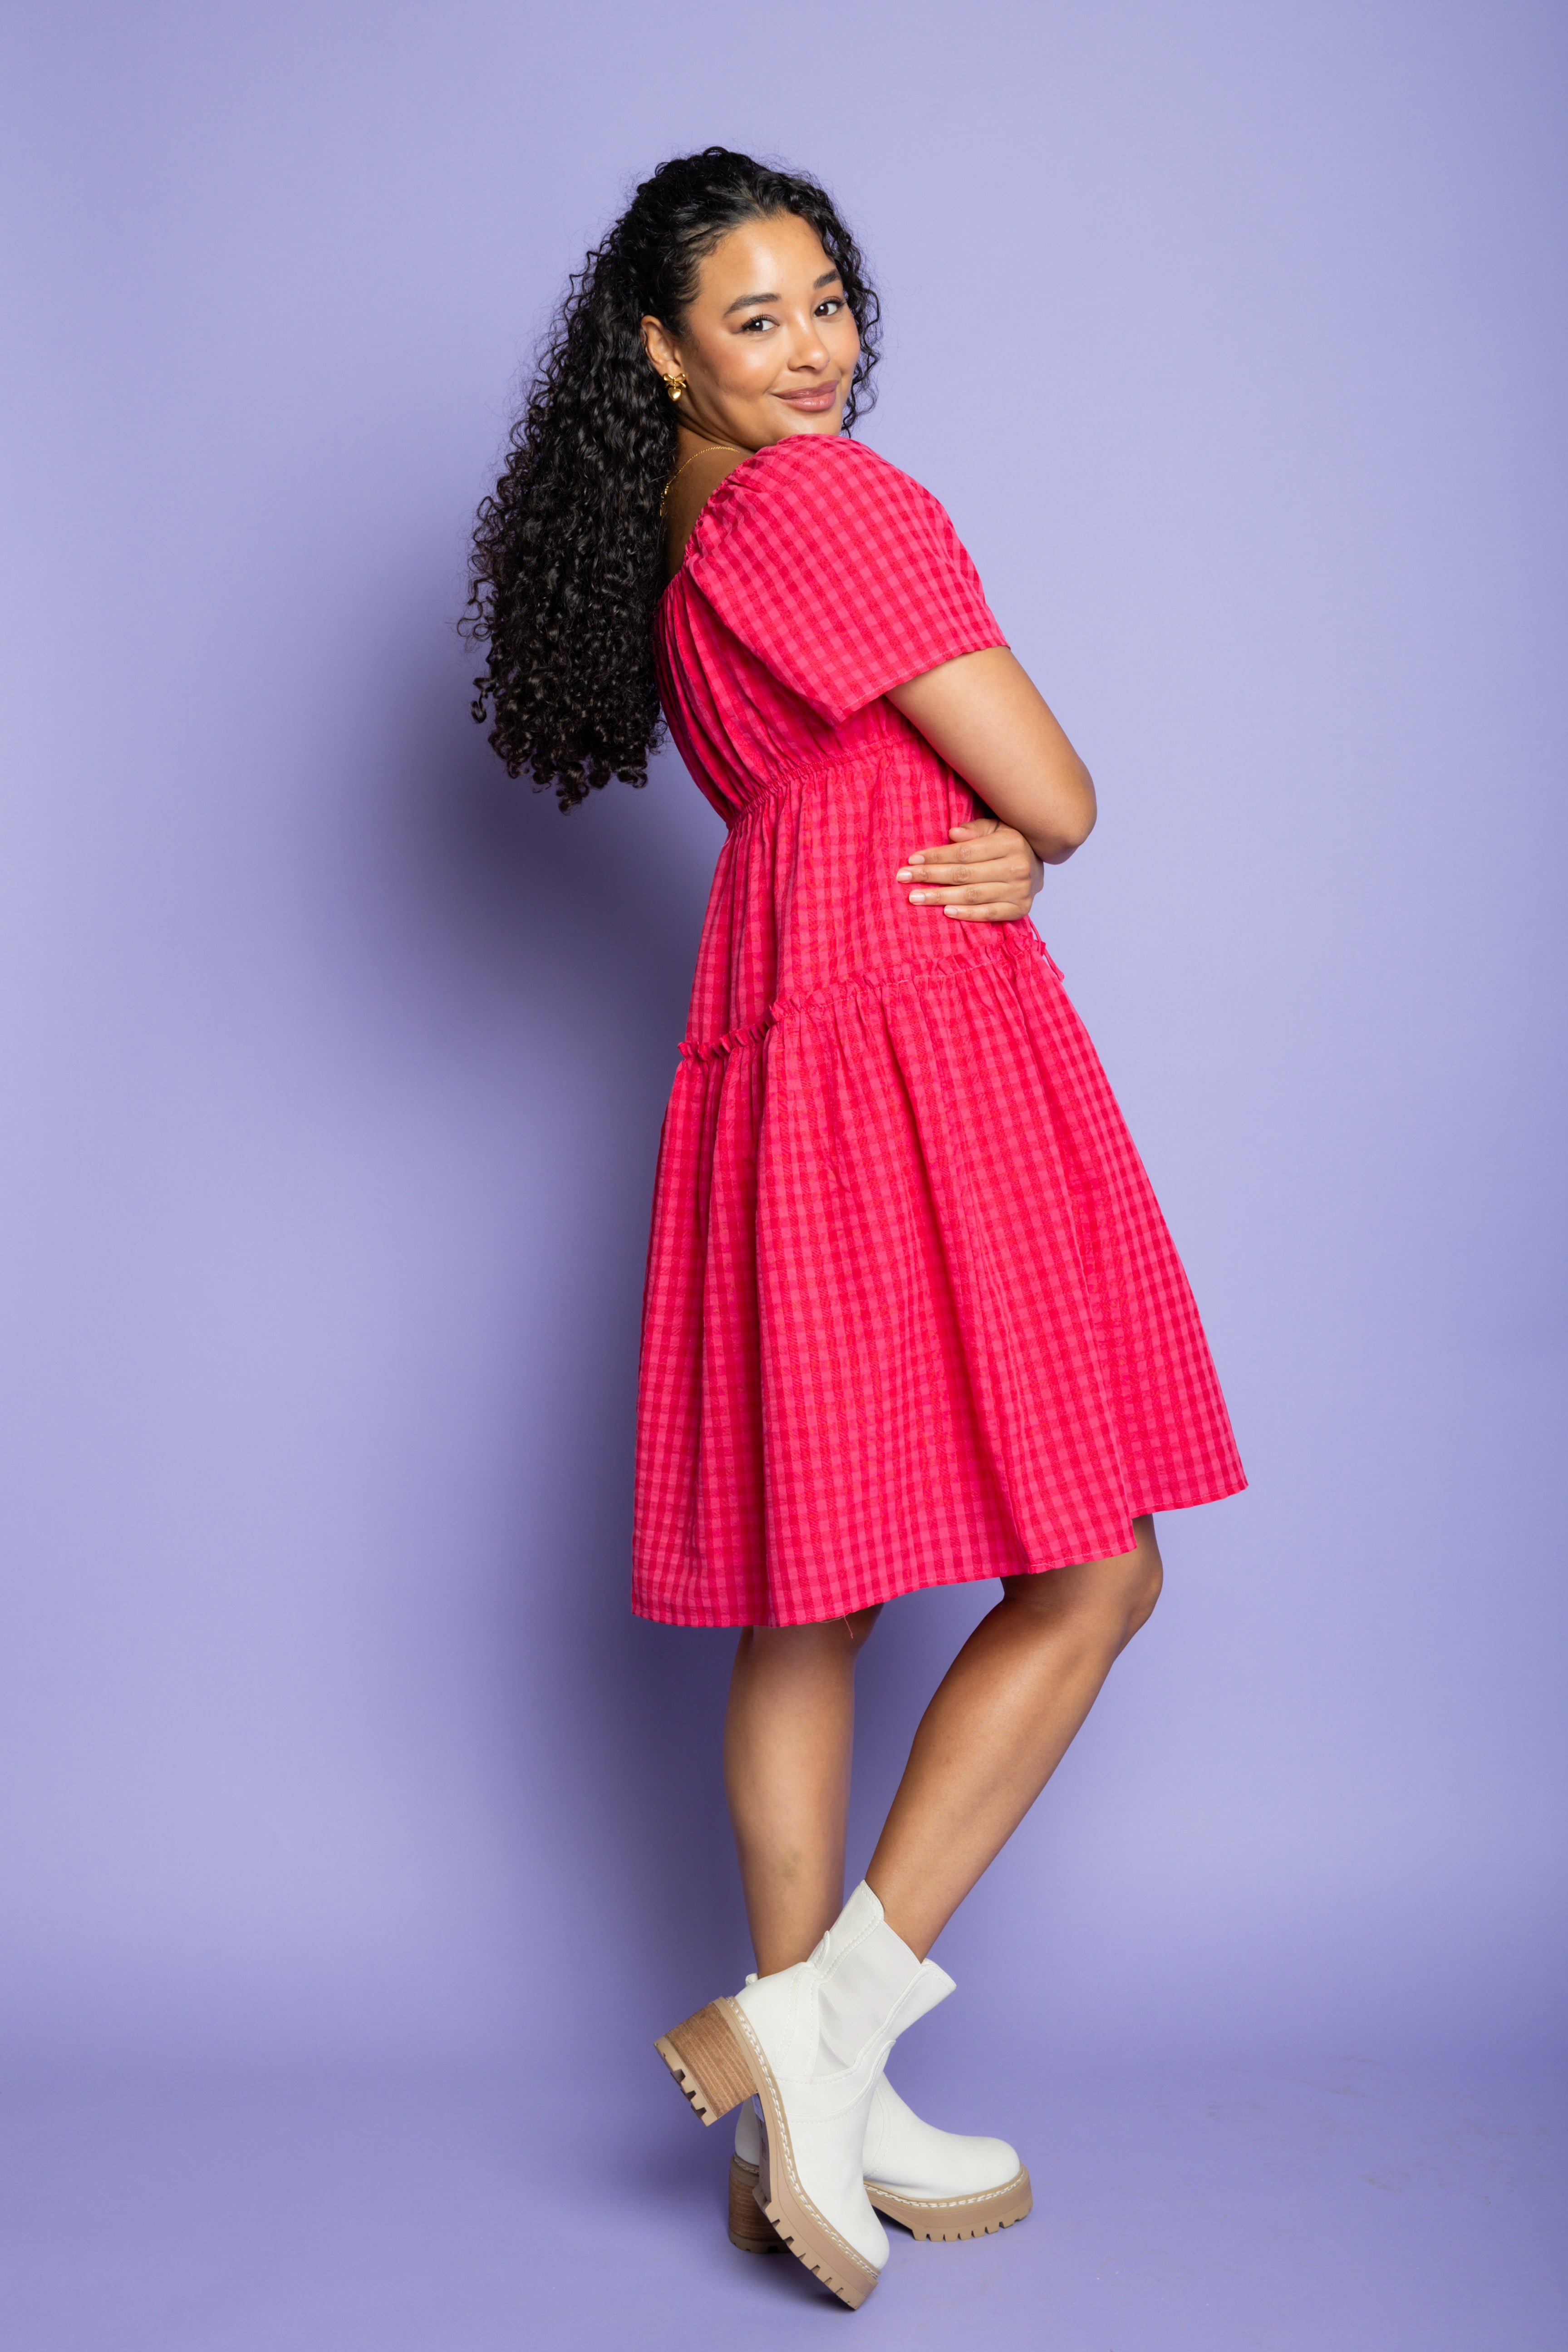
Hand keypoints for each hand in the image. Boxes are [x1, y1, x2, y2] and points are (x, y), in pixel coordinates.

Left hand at [895, 817, 1043, 922]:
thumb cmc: (1010, 844)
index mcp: (1010, 842)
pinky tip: (945, 912)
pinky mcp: (1019, 909)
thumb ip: (976, 829)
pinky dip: (966, 914)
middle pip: (964, 874)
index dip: (937, 856)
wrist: (1038, 868)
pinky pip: (988, 914)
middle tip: (903, 879)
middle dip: (931, 876)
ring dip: (940, 897)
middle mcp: (1017, 867)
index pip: (965, 852)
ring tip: (915, 897)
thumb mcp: (997, 827)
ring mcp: (1019, 890)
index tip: (912, 860)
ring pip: (972, 895)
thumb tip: (953, 833)